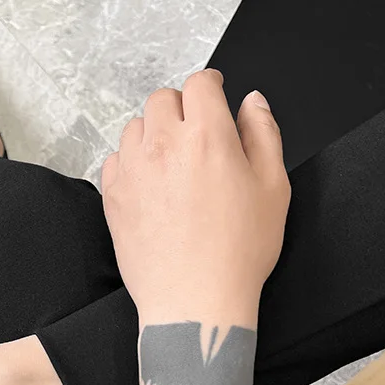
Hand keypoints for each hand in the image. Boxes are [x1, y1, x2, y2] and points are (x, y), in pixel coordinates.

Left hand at [101, 69, 290, 328]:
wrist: (192, 300)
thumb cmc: (237, 251)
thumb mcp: (272, 187)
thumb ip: (263, 133)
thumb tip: (251, 102)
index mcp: (206, 136)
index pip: (199, 84)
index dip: (209, 85)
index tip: (213, 94)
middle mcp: (162, 146)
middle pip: (161, 100)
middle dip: (180, 108)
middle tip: (195, 132)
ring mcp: (131, 171)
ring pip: (134, 128)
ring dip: (152, 133)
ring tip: (171, 161)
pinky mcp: (112, 197)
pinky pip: (115, 160)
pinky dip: (130, 162)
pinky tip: (149, 184)